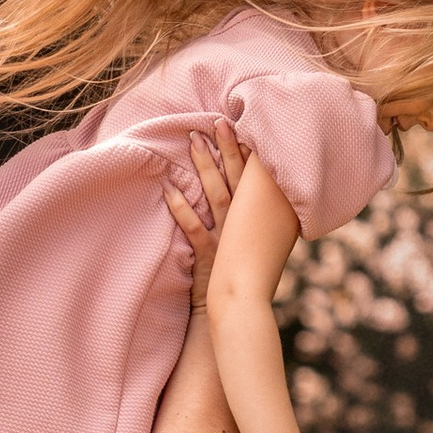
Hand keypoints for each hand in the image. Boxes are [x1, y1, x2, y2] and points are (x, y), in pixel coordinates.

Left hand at [162, 126, 245, 307]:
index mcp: (261, 220)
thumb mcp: (261, 241)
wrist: (240, 309)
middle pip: (238, 180)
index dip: (251, 154)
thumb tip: (262, 191)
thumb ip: (261, 217)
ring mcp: (228, 239)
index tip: (245, 127)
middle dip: (229, 150)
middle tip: (220, 122)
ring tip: (195, 142)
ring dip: (205, 167)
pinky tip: (169, 189)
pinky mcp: (210, 253)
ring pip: (217, 196)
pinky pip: (193, 227)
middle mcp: (247, 226)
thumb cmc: (247, 273)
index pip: (258, 181)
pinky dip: (181, 208)